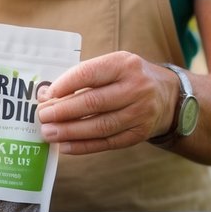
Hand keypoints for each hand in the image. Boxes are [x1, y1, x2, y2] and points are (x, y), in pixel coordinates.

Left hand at [35, 51, 177, 154]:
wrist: (168, 96)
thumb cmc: (128, 78)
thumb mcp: (112, 67)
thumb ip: (82, 78)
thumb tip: (46, 94)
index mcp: (125, 64)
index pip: (89, 73)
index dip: (65, 85)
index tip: (46, 95)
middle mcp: (136, 87)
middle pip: (93, 102)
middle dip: (63, 111)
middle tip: (42, 116)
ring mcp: (140, 113)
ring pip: (100, 125)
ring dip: (70, 131)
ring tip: (49, 133)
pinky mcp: (139, 134)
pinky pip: (107, 142)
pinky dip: (84, 146)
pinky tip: (65, 147)